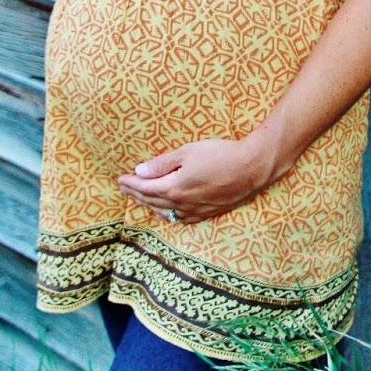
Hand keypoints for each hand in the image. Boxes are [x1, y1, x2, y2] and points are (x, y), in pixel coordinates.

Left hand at [117, 136, 275, 224]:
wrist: (250, 169)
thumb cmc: (220, 155)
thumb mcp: (188, 152)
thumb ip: (163, 163)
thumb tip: (140, 171)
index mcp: (173, 187)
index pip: (144, 186)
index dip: (130, 183)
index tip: (119, 179)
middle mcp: (180, 204)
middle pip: (151, 200)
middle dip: (135, 193)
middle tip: (124, 188)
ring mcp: (194, 211)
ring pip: (164, 212)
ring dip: (148, 205)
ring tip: (139, 200)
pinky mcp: (206, 214)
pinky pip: (179, 219)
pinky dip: (166, 215)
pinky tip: (165, 213)